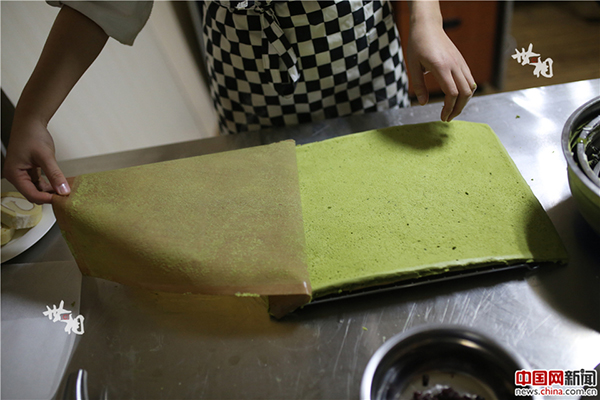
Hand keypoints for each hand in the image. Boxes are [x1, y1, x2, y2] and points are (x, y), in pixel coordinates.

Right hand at [3, 117, 69, 203]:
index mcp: (14, 174)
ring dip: (50, 191)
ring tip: (64, 190)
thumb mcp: (46, 156)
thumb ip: (55, 174)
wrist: (30, 122)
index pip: (31, 194)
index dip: (47, 198)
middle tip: (65, 196)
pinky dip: (49, 184)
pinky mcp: (29, 171)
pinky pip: (39, 183)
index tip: (61, 199)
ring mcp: (22, 174)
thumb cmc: (32, 135)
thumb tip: (63, 190)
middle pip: (33, 194)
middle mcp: (16, 176)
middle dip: (49, 196)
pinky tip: (60, 184)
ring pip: (37, 190)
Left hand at [405, 5, 475, 121]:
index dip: (449, 108)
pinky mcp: (462, 61)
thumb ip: (418, 86)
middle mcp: (454, 65)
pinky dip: (466, 92)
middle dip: (458, 109)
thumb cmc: (418, 44)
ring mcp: (460, 62)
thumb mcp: (413, 65)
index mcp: (441, 66)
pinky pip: (469, 79)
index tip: (443, 117)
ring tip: (453, 110)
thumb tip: (423, 103)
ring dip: (464, 102)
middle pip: (465, 93)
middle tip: (448, 118)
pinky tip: (457, 98)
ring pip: (470, 87)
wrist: (427, 26)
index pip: (452, 93)